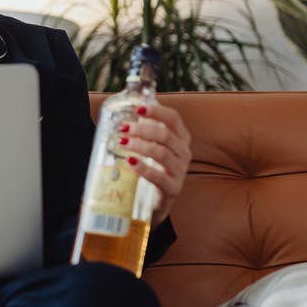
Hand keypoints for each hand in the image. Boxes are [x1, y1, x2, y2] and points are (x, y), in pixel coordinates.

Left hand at [120, 103, 191, 228]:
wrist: (155, 199)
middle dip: (142, 129)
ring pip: (162, 153)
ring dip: (140, 145)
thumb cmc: (152, 166)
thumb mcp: (151, 144)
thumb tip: (127, 106)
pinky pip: (159, 176)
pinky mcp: (173, 188)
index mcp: (180, 137)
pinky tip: (130, 162)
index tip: (138, 108)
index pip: (173, 118)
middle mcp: (184, 152)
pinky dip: (143, 168)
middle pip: (165, 135)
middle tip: (123, 129)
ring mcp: (180, 171)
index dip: (157, 111)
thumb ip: (144, 127)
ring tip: (122, 143)